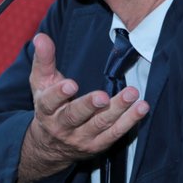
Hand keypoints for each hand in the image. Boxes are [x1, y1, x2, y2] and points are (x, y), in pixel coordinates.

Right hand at [17, 33, 148, 182]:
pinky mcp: (98, 145)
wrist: (51, 145)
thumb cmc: (48, 105)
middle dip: (89, 106)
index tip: (70, 84)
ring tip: (132, 94)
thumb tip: (41, 37)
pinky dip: (129, 121)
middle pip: (75, 116)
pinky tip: (141, 108)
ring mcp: (81, 138)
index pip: (50, 102)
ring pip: (100, 124)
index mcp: (46, 110)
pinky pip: (115, 133)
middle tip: (103, 96)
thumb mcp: (41, 82)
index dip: (59, 94)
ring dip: (118, 110)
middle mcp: (62, 127)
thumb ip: (44, 59)